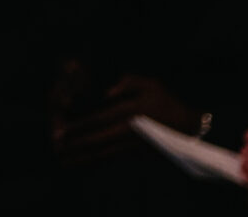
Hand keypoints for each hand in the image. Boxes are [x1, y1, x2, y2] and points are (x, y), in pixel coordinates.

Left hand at [52, 74, 195, 162]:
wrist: (191, 128)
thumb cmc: (167, 102)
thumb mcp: (149, 84)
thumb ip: (127, 83)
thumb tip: (107, 93)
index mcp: (130, 113)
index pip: (98, 120)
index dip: (78, 126)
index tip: (61, 130)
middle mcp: (129, 132)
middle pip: (97, 141)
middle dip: (75, 146)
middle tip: (56, 149)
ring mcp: (134, 147)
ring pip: (104, 154)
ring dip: (83, 158)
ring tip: (64, 162)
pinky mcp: (137, 155)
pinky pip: (112, 158)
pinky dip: (97, 161)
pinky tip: (84, 163)